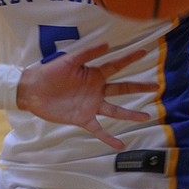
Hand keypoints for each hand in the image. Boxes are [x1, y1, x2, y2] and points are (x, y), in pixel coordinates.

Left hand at [17, 43, 150, 149]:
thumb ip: (88, 54)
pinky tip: (121, 145)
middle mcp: (96, 90)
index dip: (130, 58)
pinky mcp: (83, 118)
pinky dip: (109, 138)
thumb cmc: (49, 73)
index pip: (116, 66)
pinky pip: (99, 129)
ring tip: (147, 117)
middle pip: (122, 89)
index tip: (145, 51)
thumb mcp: (69, 61)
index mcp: (94, 74)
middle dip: (139, 87)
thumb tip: (108, 44)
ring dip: (130, 114)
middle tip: (156, 86)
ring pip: (115, 111)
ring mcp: (91, 105)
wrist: (32, 91)